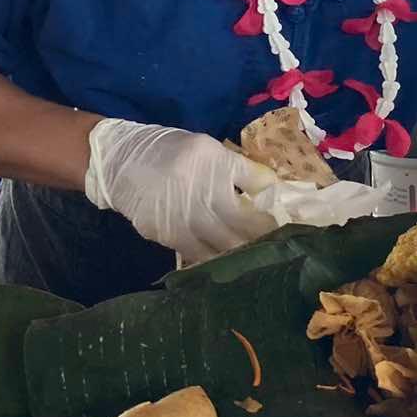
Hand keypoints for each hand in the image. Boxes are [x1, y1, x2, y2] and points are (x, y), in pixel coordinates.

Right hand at [84, 118, 279, 264]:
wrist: (122, 161)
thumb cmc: (172, 152)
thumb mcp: (210, 151)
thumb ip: (241, 172)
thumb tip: (274, 194)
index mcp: (217, 163)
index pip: (260, 186)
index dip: (279, 205)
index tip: (295, 221)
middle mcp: (203, 192)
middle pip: (247, 225)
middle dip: (268, 239)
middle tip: (284, 249)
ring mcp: (186, 218)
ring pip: (226, 247)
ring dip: (246, 255)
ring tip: (262, 262)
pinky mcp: (170, 236)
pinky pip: (202, 256)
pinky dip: (218, 262)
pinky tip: (231, 266)